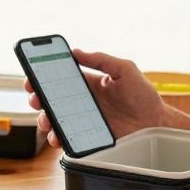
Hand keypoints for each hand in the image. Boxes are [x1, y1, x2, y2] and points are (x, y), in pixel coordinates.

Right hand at [26, 49, 166, 148]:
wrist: (156, 123)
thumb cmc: (143, 95)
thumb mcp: (124, 69)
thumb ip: (101, 59)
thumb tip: (76, 51)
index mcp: (87, 83)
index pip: (58, 78)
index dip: (41, 77)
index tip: (32, 77)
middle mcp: (81, 102)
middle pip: (50, 100)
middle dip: (37, 98)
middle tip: (36, 99)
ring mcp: (83, 121)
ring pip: (54, 121)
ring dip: (44, 120)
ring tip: (47, 120)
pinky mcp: (88, 138)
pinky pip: (67, 138)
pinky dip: (57, 138)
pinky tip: (57, 137)